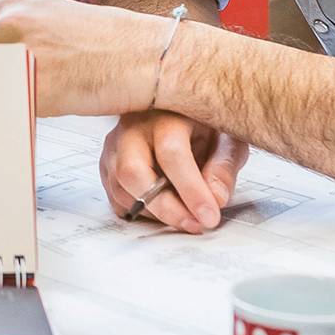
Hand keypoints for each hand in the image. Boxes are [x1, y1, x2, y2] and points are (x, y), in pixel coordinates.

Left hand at [0, 0, 172, 115]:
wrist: (149, 56)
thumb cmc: (111, 47)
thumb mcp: (53, 26)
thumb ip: (18, 41)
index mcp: (10, 3)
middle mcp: (8, 20)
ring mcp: (18, 50)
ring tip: (18, 114)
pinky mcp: (31, 83)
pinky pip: (5, 111)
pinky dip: (13, 120)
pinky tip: (31, 121)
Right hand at [103, 110, 247, 232]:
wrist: (179, 110)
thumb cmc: (203, 122)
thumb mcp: (227, 137)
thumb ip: (223, 166)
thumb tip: (216, 198)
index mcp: (165, 114)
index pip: (171, 154)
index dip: (190, 190)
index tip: (209, 216)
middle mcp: (133, 127)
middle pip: (131, 171)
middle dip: (164, 207)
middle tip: (193, 224)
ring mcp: (114, 145)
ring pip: (120, 188)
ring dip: (154, 212)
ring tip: (185, 216)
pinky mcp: (108, 163)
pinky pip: (115, 196)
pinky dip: (140, 210)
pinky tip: (165, 208)